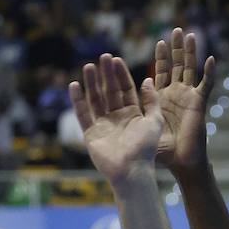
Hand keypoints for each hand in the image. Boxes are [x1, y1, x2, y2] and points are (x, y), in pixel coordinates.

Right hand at [70, 53, 162, 185]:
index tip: (116, 59)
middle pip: (110, 92)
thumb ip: (151, 101)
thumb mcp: (154, 121)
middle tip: (103, 57)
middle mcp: (117, 118)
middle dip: (106, 74)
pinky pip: (82, 114)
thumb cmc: (146, 148)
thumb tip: (149, 80)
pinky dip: (78, 100)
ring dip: (92, 83)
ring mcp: (103, 125)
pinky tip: (75, 85)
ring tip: (88, 66)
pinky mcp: (90, 134)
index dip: (121, 75)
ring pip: (95, 99)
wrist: (131, 170)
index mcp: (133, 114)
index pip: (125, 89)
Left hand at [153, 28, 215, 174]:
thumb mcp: (144, 125)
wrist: (180, 162)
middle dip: (175, 49)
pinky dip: (210, 73)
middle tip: (175, 30)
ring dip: (190, 53)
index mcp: (161, 98)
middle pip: (176, 66)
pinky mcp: (199, 104)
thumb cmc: (161, 150)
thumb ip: (139, 107)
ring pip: (190, 69)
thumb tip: (139, 85)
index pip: (160, 72)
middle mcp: (176, 94)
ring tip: (189, 35)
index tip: (160, 42)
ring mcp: (188, 97)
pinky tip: (211, 59)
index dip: (161, 57)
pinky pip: (206, 86)